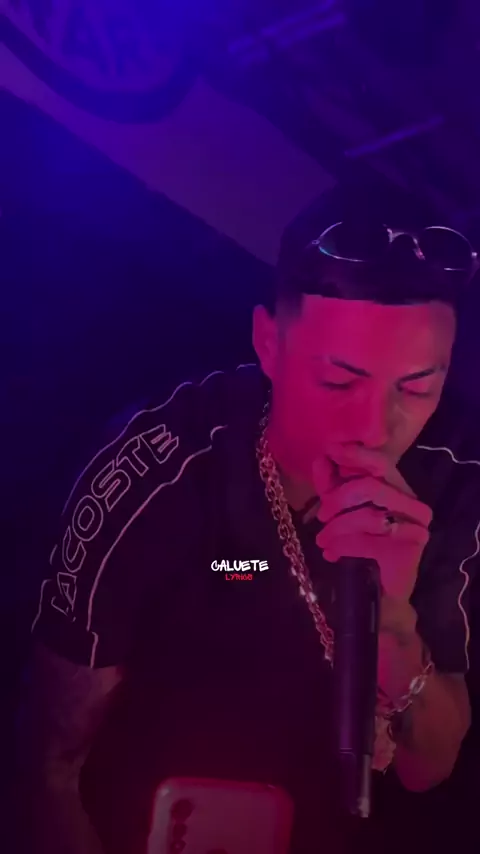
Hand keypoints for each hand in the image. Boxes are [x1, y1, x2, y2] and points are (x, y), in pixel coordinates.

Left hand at [314, 445, 431, 602]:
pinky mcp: (410, 547)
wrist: (379, 589)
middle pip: (371, 486)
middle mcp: (411, 501)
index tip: (330, 451)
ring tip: (322, 540)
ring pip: (368, 515)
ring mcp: (415, 524)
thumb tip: (321, 459)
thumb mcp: (341, 510)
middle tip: (321, 515)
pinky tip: (331, 554)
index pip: (380, 462)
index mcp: (396, 486)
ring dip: (337, 528)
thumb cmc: (361, 543)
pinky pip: (369, 541)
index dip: (355, 455)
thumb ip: (331, 485)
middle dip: (338, 498)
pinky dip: (344, 546)